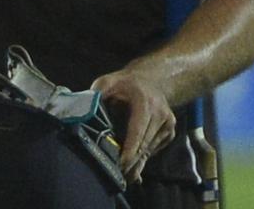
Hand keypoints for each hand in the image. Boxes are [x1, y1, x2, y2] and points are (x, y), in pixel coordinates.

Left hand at [91, 68, 175, 183]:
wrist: (149, 80)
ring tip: (118, 162)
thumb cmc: (123, 84)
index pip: (137, 132)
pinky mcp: (170, 132)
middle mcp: (160, 113)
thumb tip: (82, 113)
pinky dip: (140, 154)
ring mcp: (168, 124)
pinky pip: (152, 150)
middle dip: (128, 162)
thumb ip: (95, 96)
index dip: (128, 152)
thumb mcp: (107, 83)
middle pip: (143, 146)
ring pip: (148, 151)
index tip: (119, 166)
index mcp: (145, 102)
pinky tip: (130, 149)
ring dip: (134, 160)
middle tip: (113, 172)